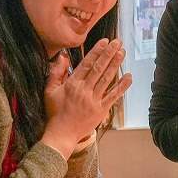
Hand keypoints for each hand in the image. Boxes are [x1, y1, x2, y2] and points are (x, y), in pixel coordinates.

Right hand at [41, 38, 132, 157]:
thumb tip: (63, 56)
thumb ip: (56, 72)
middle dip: (109, 54)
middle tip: (117, 42)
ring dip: (115, 65)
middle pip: (99, 69)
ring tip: (122, 53)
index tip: (104, 42)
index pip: (86, 64)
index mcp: (72, 84)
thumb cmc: (54, 112)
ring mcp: (94, 101)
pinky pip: (113, 96)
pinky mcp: (101, 110)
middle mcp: (84, 91)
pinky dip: (121, 86)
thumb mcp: (49, 91)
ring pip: (107, 79)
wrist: (61, 134)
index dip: (97, 52)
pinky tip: (128, 76)